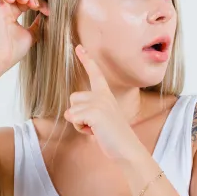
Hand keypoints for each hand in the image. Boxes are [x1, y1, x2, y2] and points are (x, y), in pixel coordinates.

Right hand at [0, 0, 49, 70]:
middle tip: (36, 4)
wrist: (4, 58)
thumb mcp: (33, 34)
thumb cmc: (14, 50)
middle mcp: (4, 8)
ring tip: (26, 1)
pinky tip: (14, 1)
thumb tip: (46, 14)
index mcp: (13, 12)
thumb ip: (38, 23)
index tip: (47, 11)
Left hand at [63, 45, 144, 163]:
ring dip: (78, 123)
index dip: (86, 59)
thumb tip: (69, 113)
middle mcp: (102, 95)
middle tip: (95, 124)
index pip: (94, 73)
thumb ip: (89, 110)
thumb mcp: (102, 118)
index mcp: (105, 94)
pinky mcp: (94, 112)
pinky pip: (73, 118)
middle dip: (77, 114)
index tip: (79, 47)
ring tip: (95, 128)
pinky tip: (94, 132)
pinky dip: (80, 129)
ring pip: (71, 110)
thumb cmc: (113, 136)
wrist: (126, 148)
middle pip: (73, 98)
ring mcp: (99, 103)